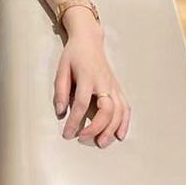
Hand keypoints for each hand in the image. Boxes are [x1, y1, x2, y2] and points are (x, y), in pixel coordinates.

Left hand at [53, 30, 130, 146]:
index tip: (67, 133)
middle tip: (83, 139)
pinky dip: (125, 122)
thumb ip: (60, 90)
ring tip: (101, 143)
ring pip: (118, 111)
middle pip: (105, 110)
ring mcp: (113, 86)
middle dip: (96, 128)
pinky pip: (125, 107)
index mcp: (87, 77)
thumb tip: (60, 111)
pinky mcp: (118, 88)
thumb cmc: (73, 55)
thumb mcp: (61, 69)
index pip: (81, 103)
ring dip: (111, 129)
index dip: (74, 120)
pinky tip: (119, 135)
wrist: (89, 41)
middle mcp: (103, 82)